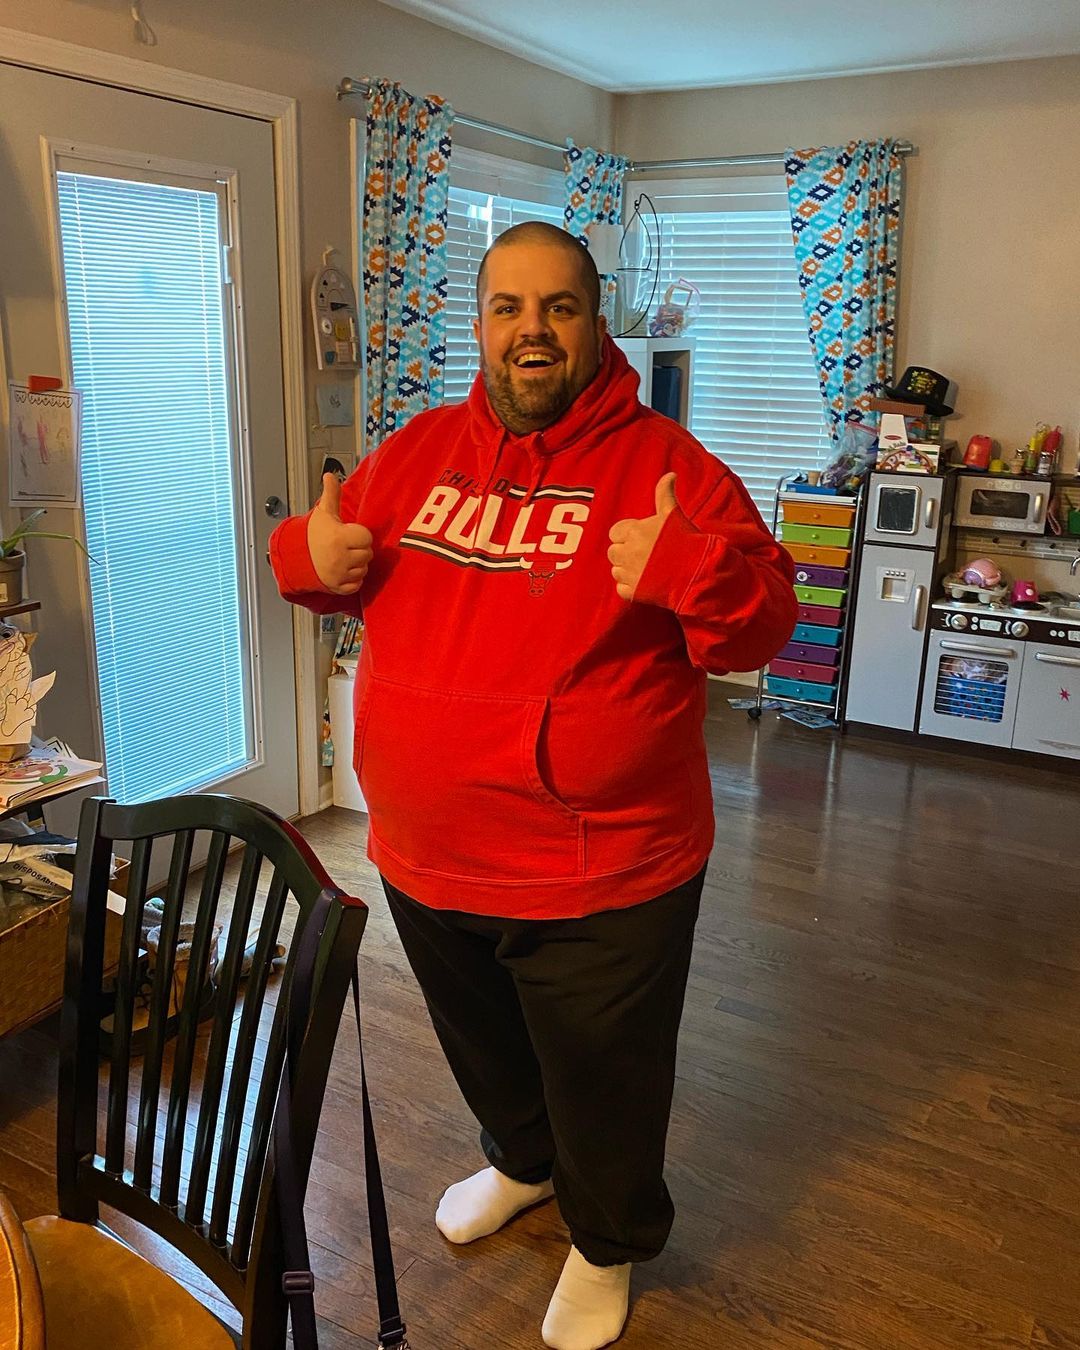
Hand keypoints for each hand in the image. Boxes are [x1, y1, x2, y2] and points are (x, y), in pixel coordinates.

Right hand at [307, 473, 372, 594]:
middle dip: (359, 549)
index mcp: (339, 538)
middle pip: (368, 554)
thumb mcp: (323, 513)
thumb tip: (330, 475)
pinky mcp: (338, 587)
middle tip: (345, 546)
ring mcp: (339, 574)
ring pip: (364, 569)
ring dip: (357, 564)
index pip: (367, 538)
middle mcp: (340, 558)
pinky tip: (343, 570)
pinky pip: (357, 584)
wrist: (296, 557)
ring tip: (343, 557)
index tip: (348, 534)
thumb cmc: (311, 535)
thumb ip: (331, 494)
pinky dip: (352, 579)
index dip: (359, 534)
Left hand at [607, 473, 678, 600]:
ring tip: (646, 568)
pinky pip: (621, 589)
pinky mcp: (634, 592)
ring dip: (626, 569)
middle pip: (613, 552)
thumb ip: (665, 493)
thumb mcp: (674, 514)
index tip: (641, 539)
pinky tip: (645, 582)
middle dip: (625, 552)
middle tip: (645, 554)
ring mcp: (630, 573)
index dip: (626, 535)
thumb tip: (670, 474)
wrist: (698, 571)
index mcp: (633, 531)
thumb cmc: (686, 541)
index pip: (614, 532)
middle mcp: (627, 552)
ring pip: (615, 570)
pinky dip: (630, 587)